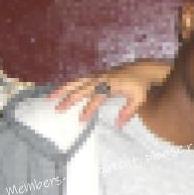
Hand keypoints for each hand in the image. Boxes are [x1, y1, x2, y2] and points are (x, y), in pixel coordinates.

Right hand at [49, 60, 171, 126]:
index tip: (81, 120)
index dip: (88, 109)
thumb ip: (128, 112)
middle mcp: (102, 79)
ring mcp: (98, 75)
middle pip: (82, 89)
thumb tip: (119, 125)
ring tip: (50, 97)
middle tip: (58, 109)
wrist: (142, 69)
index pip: (97, 98)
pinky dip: (69, 85)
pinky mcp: (97, 75)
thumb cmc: (141, 85)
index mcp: (112, 84)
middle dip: (69, 99)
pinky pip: (80, 80)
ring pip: (77, 82)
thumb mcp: (138, 99)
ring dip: (63, 89)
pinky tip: (61, 91)